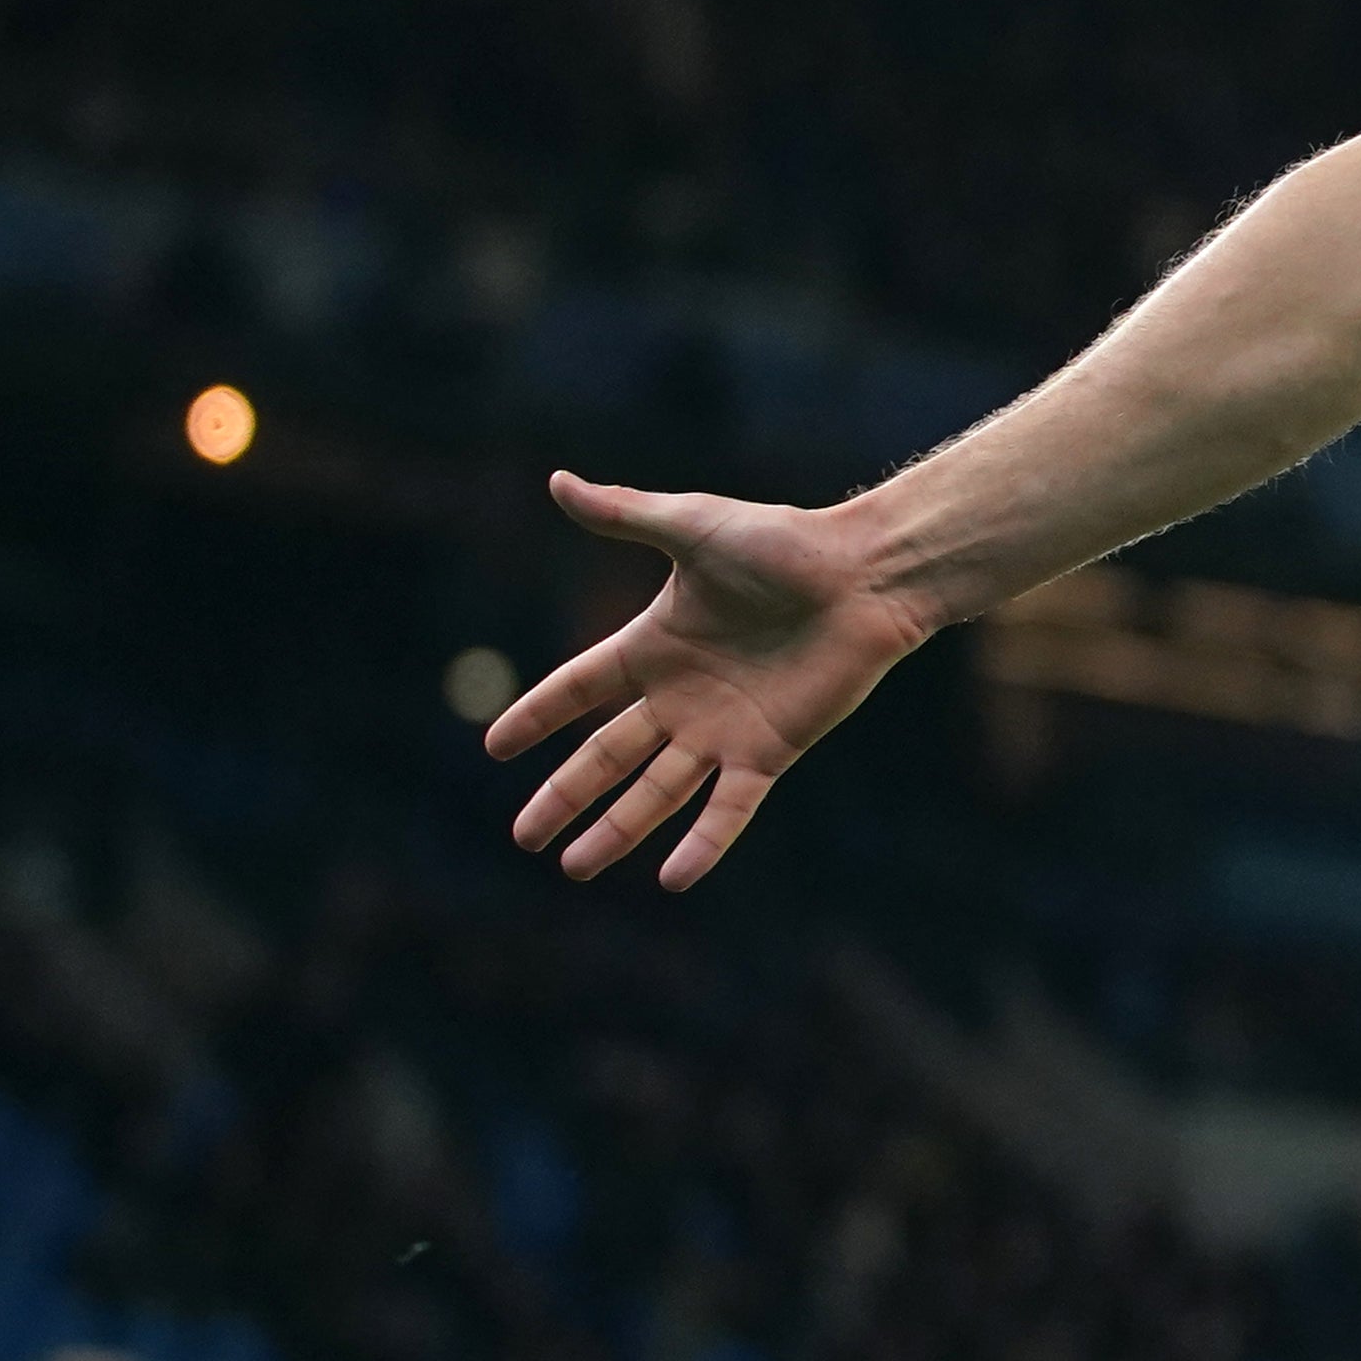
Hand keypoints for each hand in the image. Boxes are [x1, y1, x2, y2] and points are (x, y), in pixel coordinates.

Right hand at [483, 474, 937, 888]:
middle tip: (523, 836)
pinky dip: (704, 844)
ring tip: (574, 869)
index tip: (495, 745)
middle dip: (565, 796)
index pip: (579, 688)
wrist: (865, 574)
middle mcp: (682, 695)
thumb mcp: (691, 527)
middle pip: (607, 755)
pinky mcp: (770, 750)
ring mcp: (724, 728)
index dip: (539, 714)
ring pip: (657, 792)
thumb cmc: (785, 542)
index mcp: (656, 645)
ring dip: (617, 830)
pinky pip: (730, 807)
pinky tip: (672, 879)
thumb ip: (624, 515)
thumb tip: (556, 481)